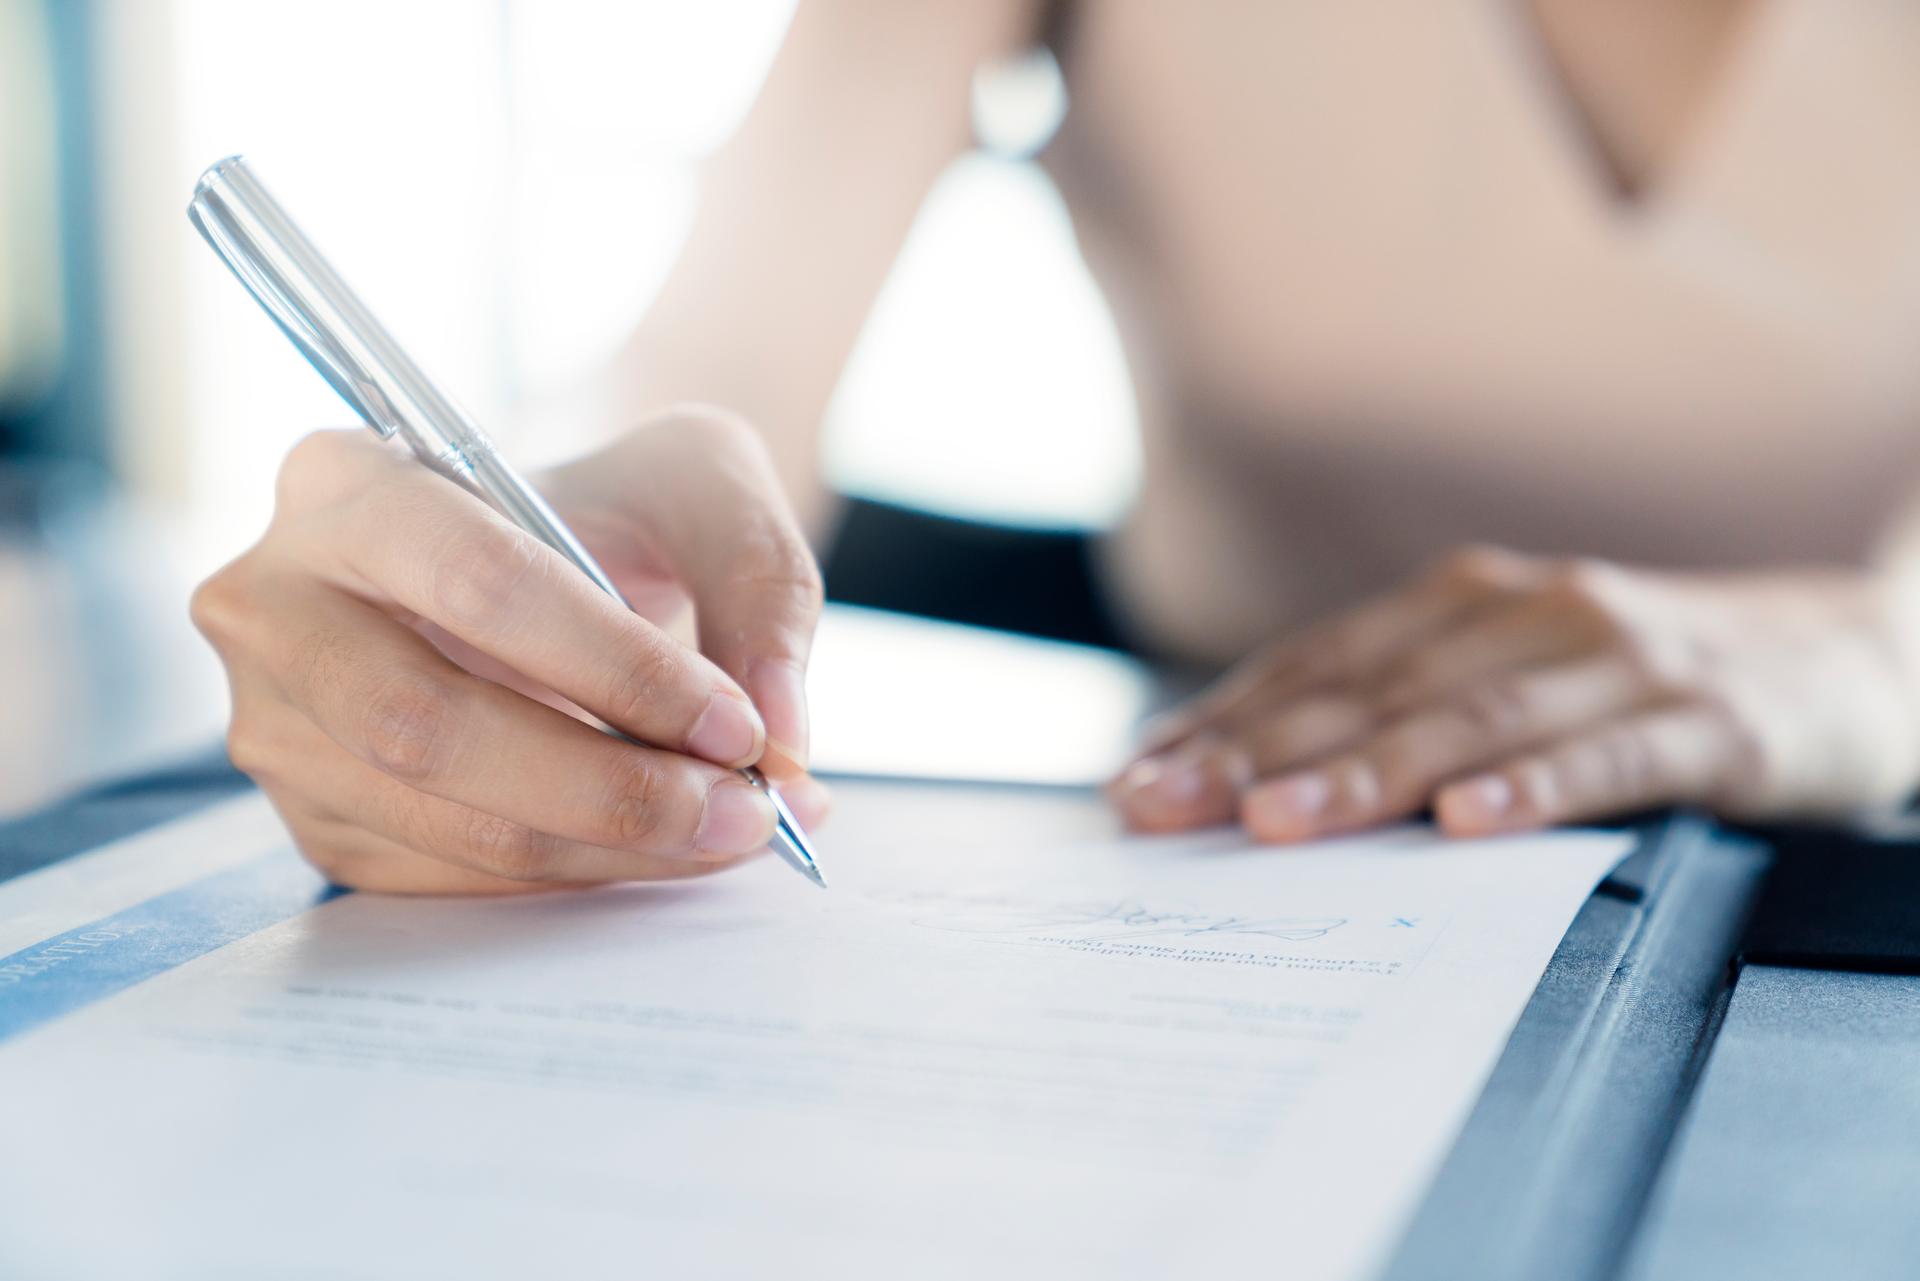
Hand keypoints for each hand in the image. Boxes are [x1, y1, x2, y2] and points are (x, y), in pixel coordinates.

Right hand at [192, 404, 828, 892]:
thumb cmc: (620, 500)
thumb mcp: (708, 485)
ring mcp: (280, 720)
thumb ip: (759, 587)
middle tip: (745, 810)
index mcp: (347, 478)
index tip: (737, 726)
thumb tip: (779, 735)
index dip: (618, 669)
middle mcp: (276, 601)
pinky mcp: (321, 814)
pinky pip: (450, 876)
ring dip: (609, 846)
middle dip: (608, 786)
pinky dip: (576, 875)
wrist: (560, 549)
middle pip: (426, 725)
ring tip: (732, 829)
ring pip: (443, 818)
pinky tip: (664, 846)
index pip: (477, 582)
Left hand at [1109, 546, 1919, 840]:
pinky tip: (1469, 825)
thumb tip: (1261, 790)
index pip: (1319, 664)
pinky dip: (1535, 788)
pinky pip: (1610, 756)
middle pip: (1370, 688)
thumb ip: (1411, 716)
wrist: (1855, 654)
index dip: (1223, 719)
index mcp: (1467, 603)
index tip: (1138, 778)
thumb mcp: (1518, 678)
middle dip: (1254, 750)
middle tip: (1164, 806)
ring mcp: (1620, 658)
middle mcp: (1528, 611)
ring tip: (1278, 821)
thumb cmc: (1646, 678)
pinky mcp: (1710, 719)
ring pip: (1470, 718)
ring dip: (1366, 770)